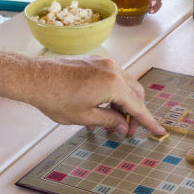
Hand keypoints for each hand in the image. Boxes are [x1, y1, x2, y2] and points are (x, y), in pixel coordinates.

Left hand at [27, 55, 165, 135]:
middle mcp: (113, 69)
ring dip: (123, 104)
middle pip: (135, 94)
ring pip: (125, 86)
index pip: (137, 107)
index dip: (148, 122)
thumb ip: (110, 121)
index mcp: (113, 84)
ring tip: (111, 122)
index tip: (159, 131)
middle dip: (134, 113)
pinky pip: (112, 79)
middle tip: (126, 131)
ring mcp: (104, 63)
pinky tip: (102, 108)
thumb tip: (123, 126)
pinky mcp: (95, 62)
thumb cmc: (55, 97)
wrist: (34, 78)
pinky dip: (113, 94)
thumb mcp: (86, 117)